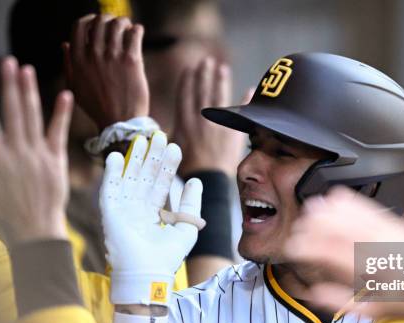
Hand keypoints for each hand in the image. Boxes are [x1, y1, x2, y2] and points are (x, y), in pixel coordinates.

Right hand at [0, 57, 72, 241]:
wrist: (33, 229)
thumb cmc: (3, 210)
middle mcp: (13, 151)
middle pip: (10, 110)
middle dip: (7, 84)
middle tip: (7, 60)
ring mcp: (36, 155)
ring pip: (31, 117)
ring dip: (28, 91)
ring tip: (26, 68)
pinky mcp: (55, 160)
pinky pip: (58, 133)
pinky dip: (61, 113)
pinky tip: (65, 94)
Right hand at [63, 14, 148, 129]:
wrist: (120, 123)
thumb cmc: (98, 107)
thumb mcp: (75, 87)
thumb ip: (68, 64)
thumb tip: (64, 44)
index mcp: (78, 59)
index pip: (80, 26)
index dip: (90, 20)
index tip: (98, 23)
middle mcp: (93, 55)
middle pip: (100, 21)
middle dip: (109, 20)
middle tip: (117, 25)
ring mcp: (112, 57)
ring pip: (118, 24)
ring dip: (124, 23)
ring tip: (128, 29)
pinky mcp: (131, 61)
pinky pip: (134, 34)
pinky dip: (137, 29)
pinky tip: (138, 33)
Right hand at [100, 132, 204, 304]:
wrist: (149, 275)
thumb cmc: (167, 258)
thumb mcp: (186, 228)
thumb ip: (190, 204)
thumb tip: (196, 181)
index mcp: (153, 214)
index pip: (160, 184)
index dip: (166, 166)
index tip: (174, 147)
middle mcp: (136, 210)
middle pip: (144, 177)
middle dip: (151, 157)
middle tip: (159, 135)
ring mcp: (123, 211)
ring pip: (129, 179)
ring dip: (134, 159)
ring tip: (142, 139)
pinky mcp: (110, 214)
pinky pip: (109, 190)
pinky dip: (112, 173)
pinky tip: (118, 156)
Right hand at [174, 57, 250, 177]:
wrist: (207, 180)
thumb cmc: (185, 170)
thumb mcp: (170, 149)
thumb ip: (169, 134)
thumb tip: (153, 130)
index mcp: (184, 122)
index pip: (185, 95)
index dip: (188, 81)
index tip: (190, 68)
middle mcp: (201, 119)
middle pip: (203, 91)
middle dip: (204, 74)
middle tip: (207, 61)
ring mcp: (218, 124)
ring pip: (219, 96)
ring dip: (221, 80)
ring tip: (223, 68)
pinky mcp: (233, 131)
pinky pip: (241, 112)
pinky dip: (246, 101)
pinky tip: (250, 90)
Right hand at [284, 187, 403, 317]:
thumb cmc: (402, 303)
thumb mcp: (369, 313)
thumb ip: (339, 302)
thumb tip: (313, 292)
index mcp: (368, 274)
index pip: (331, 254)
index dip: (308, 247)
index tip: (294, 247)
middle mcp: (377, 250)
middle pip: (338, 230)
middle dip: (313, 226)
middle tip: (298, 229)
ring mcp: (387, 234)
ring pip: (352, 215)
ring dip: (328, 210)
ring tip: (311, 209)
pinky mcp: (395, 224)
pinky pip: (369, 207)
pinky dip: (350, 201)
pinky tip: (336, 197)